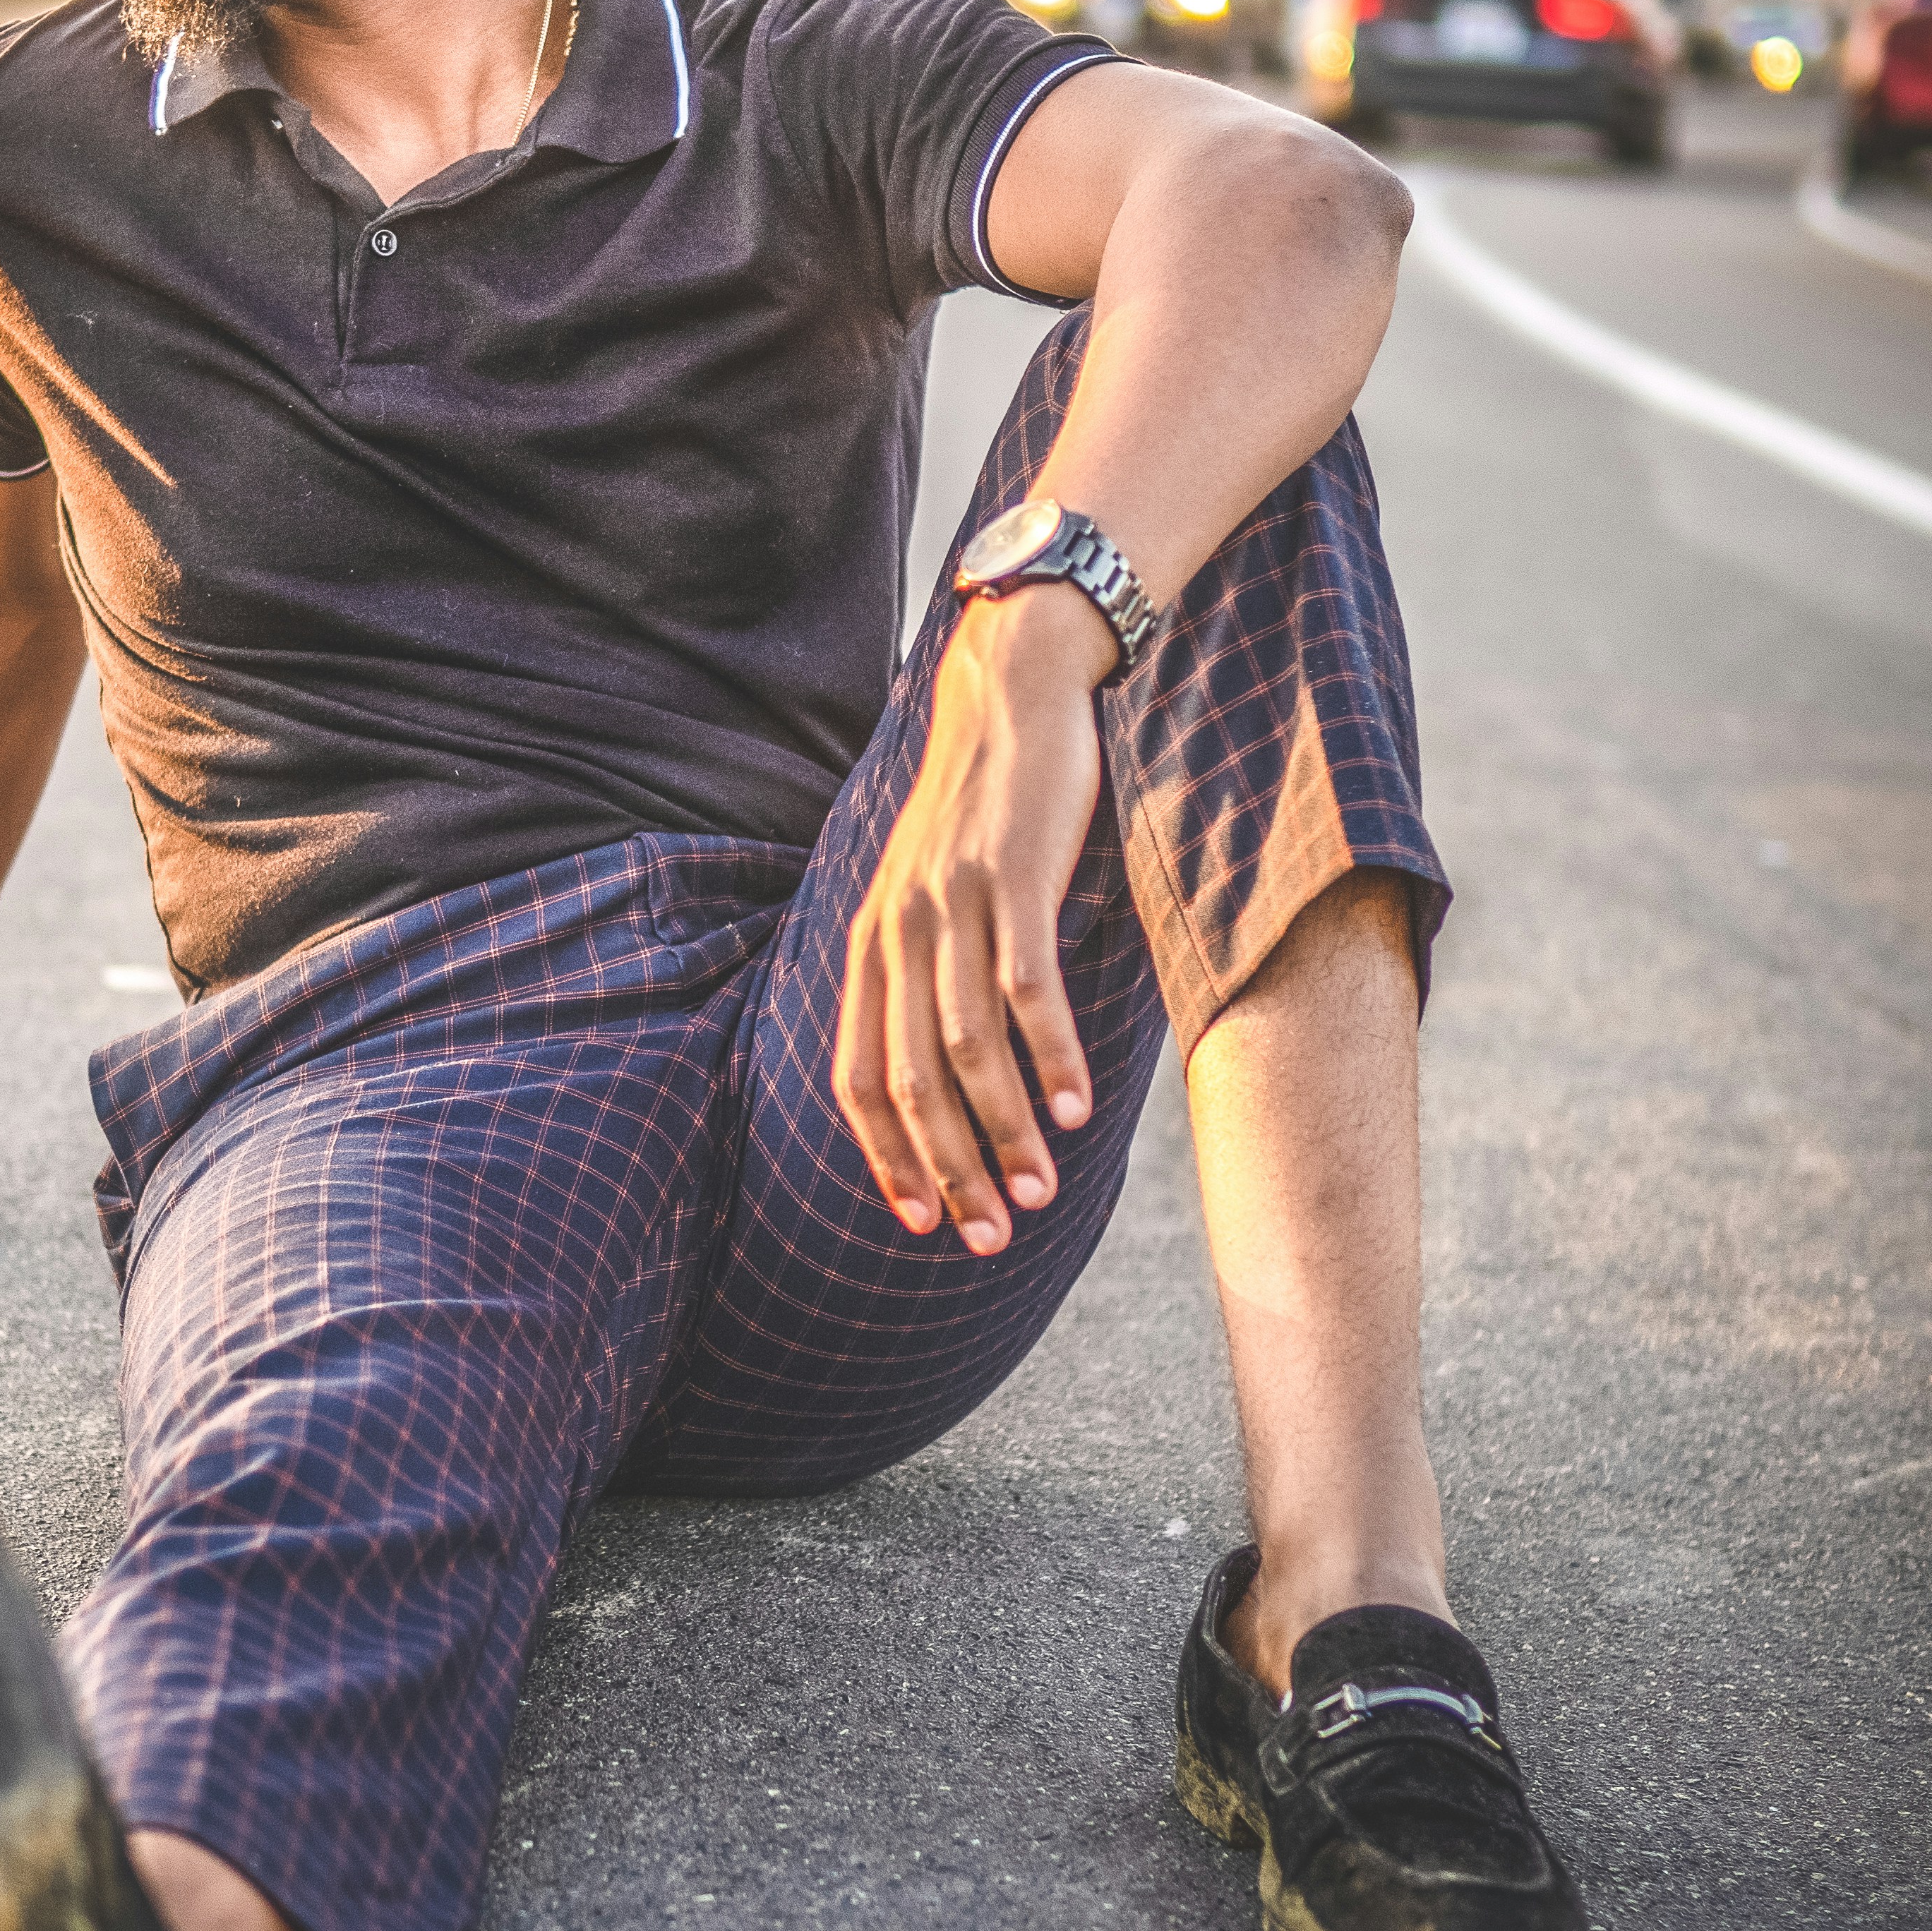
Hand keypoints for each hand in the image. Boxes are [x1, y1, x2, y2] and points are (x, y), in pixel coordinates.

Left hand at [836, 585, 1113, 1254]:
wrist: (1010, 693)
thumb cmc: (979, 808)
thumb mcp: (925, 891)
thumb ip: (922, 969)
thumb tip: (938, 1063)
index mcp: (869, 946)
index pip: (855, 1078)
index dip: (884, 1157)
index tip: (922, 1221)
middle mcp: (898, 933)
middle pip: (909, 1081)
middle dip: (948, 1169)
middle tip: (989, 1237)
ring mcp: (955, 907)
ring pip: (967, 1048)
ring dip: (1003, 1132)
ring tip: (1038, 1193)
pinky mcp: (1014, 881)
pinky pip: (1028, 990)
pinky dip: (1051, 1057)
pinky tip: (1075, 1108)